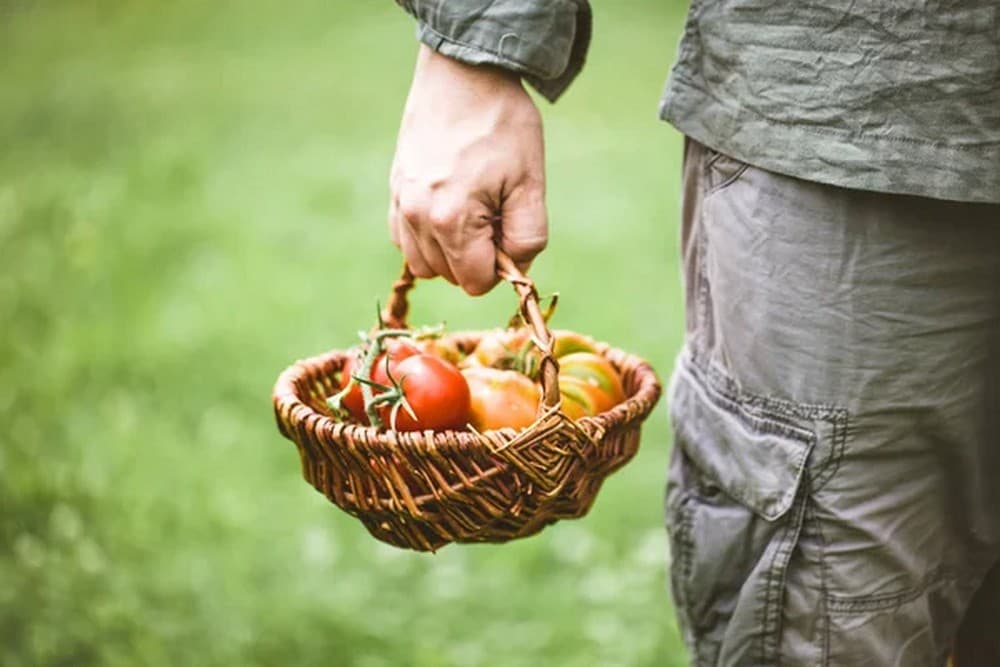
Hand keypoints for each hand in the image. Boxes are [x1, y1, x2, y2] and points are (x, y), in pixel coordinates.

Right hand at [389, 45, 547, 295]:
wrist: (464, 72)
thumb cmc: (503, 124)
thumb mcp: (530, 183)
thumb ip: (527, 237)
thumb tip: (514, 268)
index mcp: (451, 220)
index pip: (474, 283)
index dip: (499, 268)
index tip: (507, 231)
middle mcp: (417, 217)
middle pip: (448, 276)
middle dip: (475, 257)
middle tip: (493, 213)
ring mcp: (400, 203)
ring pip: (423, 263)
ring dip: (450, 251)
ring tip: (471, 210)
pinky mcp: (394, 189)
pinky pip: (404, 239)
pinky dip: (426, 237)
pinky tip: (447, 208)